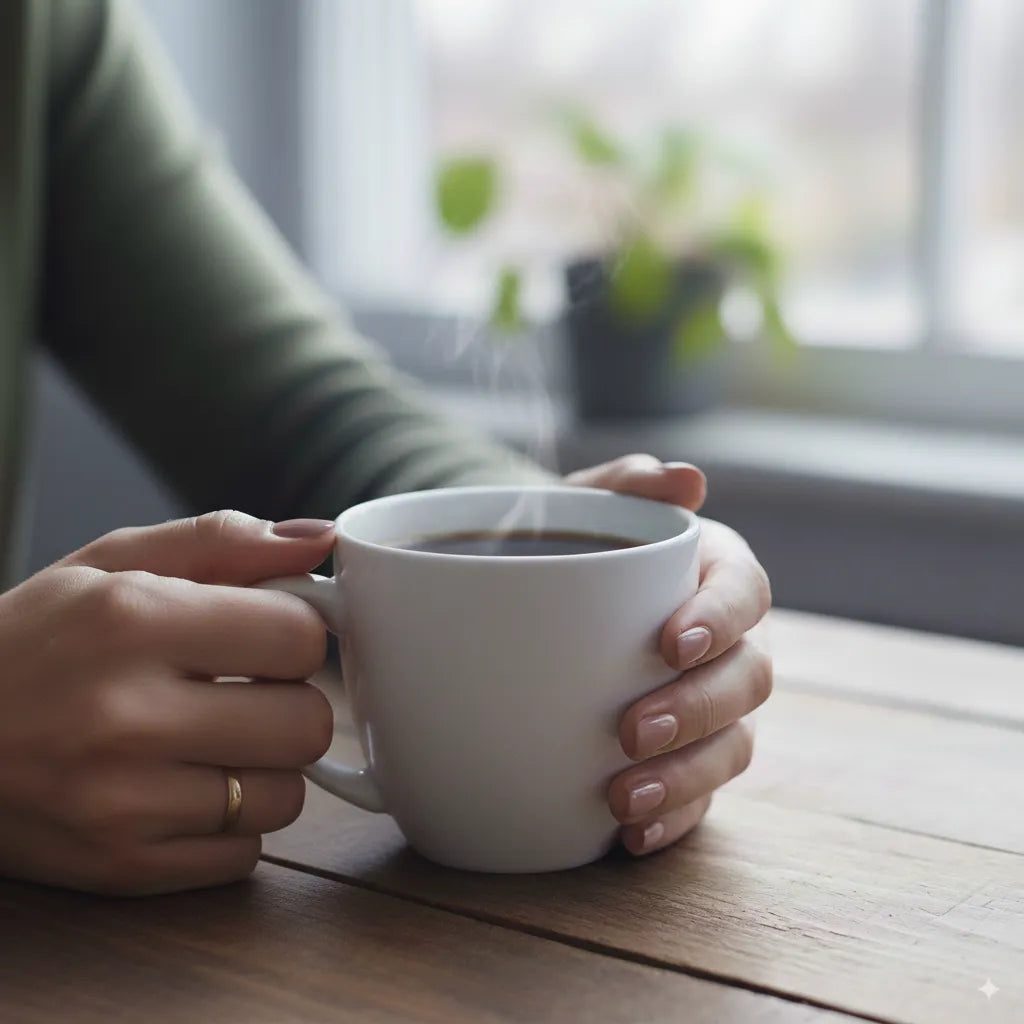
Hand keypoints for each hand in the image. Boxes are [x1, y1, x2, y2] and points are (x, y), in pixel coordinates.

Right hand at [0, 511, 337, 895]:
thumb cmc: (31, 640)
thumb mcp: (111, 563)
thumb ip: (224, 541)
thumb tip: (320, 540)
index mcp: (131, 621)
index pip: (299, 637)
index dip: (296, 634)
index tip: (267, 636)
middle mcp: (126, 717)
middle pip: (307, 724)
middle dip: (290, 701)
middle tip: (244, 691)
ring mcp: (121, 804)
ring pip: (286, 796)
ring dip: (265, 768)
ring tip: (211, 741)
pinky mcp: (118, 867)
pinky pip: (243, 856)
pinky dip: (230, 825)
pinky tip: (183, 790)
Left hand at [566, 454, 772, 854]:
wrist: (533, 602)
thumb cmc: (568, 547)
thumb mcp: (580, 508)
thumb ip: (622, 484)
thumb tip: (684, 477)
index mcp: (713, 575)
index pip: (744, 592)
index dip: (722, 618)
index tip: (672, 642)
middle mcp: (728, 644)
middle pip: (749, 679)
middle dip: (698, 708)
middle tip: (632, 730)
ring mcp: (715, 709)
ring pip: (734, 747)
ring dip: (687, 777)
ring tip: (622, 800)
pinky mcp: (690, 760)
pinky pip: (700, 799)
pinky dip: (673, 818)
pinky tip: (631, 836)